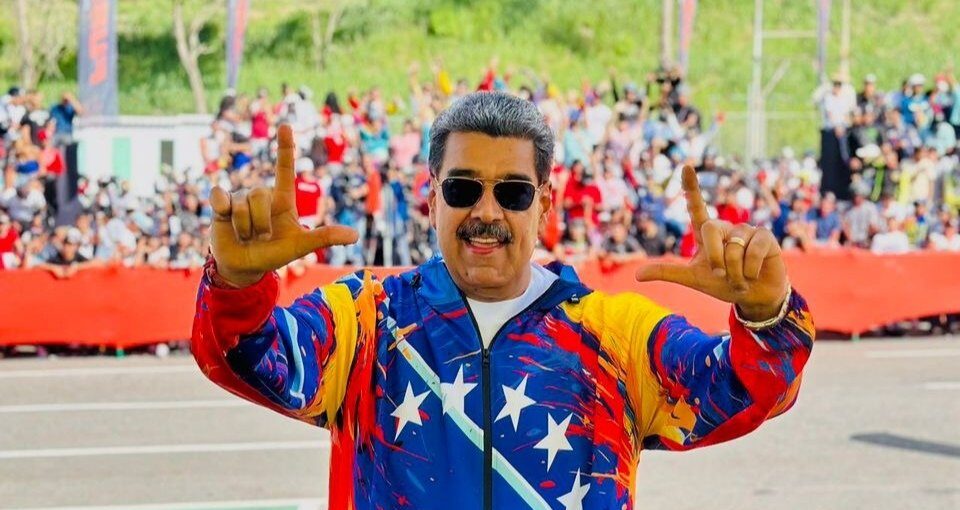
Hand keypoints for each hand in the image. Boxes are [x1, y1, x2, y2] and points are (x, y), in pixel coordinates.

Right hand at [209, 124, 357, 286]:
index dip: (285, 148)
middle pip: (260, 195)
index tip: (285, 125)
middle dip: (261, 223)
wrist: (245, 267)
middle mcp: (261, 194)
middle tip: (262, 236)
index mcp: (282, 199)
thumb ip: (325, 237)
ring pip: (242, 205)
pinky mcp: (220, 203)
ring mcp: (240, 197)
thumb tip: (355, 236)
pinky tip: (224, 219)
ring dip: (246, 228)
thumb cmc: (274, 253)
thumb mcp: (300, 246)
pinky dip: (223, 212)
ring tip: (246, 236)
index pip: (284, 169)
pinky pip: (220, 199)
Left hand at [635, 166, 788, 320]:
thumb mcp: (692, 279)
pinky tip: (753, 274)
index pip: (696, 207)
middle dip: (715, 258)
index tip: (685, 167)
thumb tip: (637, 275)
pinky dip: (750, 270)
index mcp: (706, 233)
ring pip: (733, 247)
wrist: (753, 296)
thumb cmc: (723, 284)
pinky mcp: (765, 237)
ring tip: (741, 278)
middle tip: (722, 275)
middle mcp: (726, 227)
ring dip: (734, 271)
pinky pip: (753, 251)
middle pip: (710, 230)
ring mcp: (747, 230)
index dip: (691, 187)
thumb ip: (667, 273)